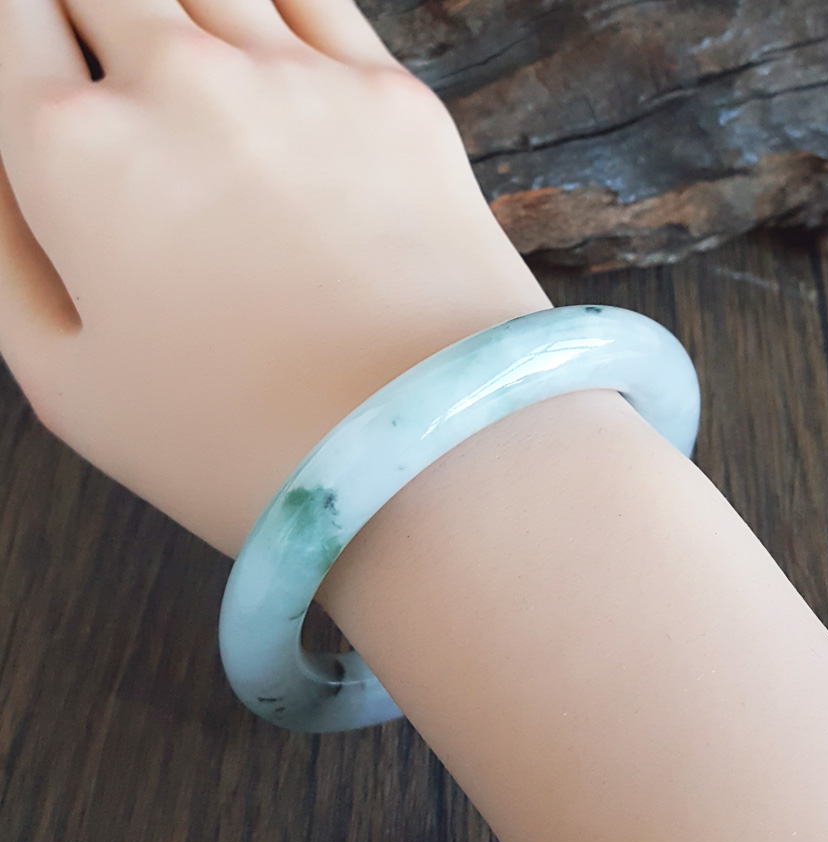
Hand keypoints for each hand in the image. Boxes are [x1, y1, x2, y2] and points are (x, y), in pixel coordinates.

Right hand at [0, 0, 549, 555]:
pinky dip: (271, 0)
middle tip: (110, 67)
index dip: (21, 36)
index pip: (9, 24)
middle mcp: (177, 83)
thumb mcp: (69, 386)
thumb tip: (5, 171)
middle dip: (93, 21)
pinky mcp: (392, 96)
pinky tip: (259, 26)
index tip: (41, 65)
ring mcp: (294, 78)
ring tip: (185, 69)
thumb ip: (7, 259)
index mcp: (74, 152)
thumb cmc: (242, 443)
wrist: (425, 450)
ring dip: (176, 8)